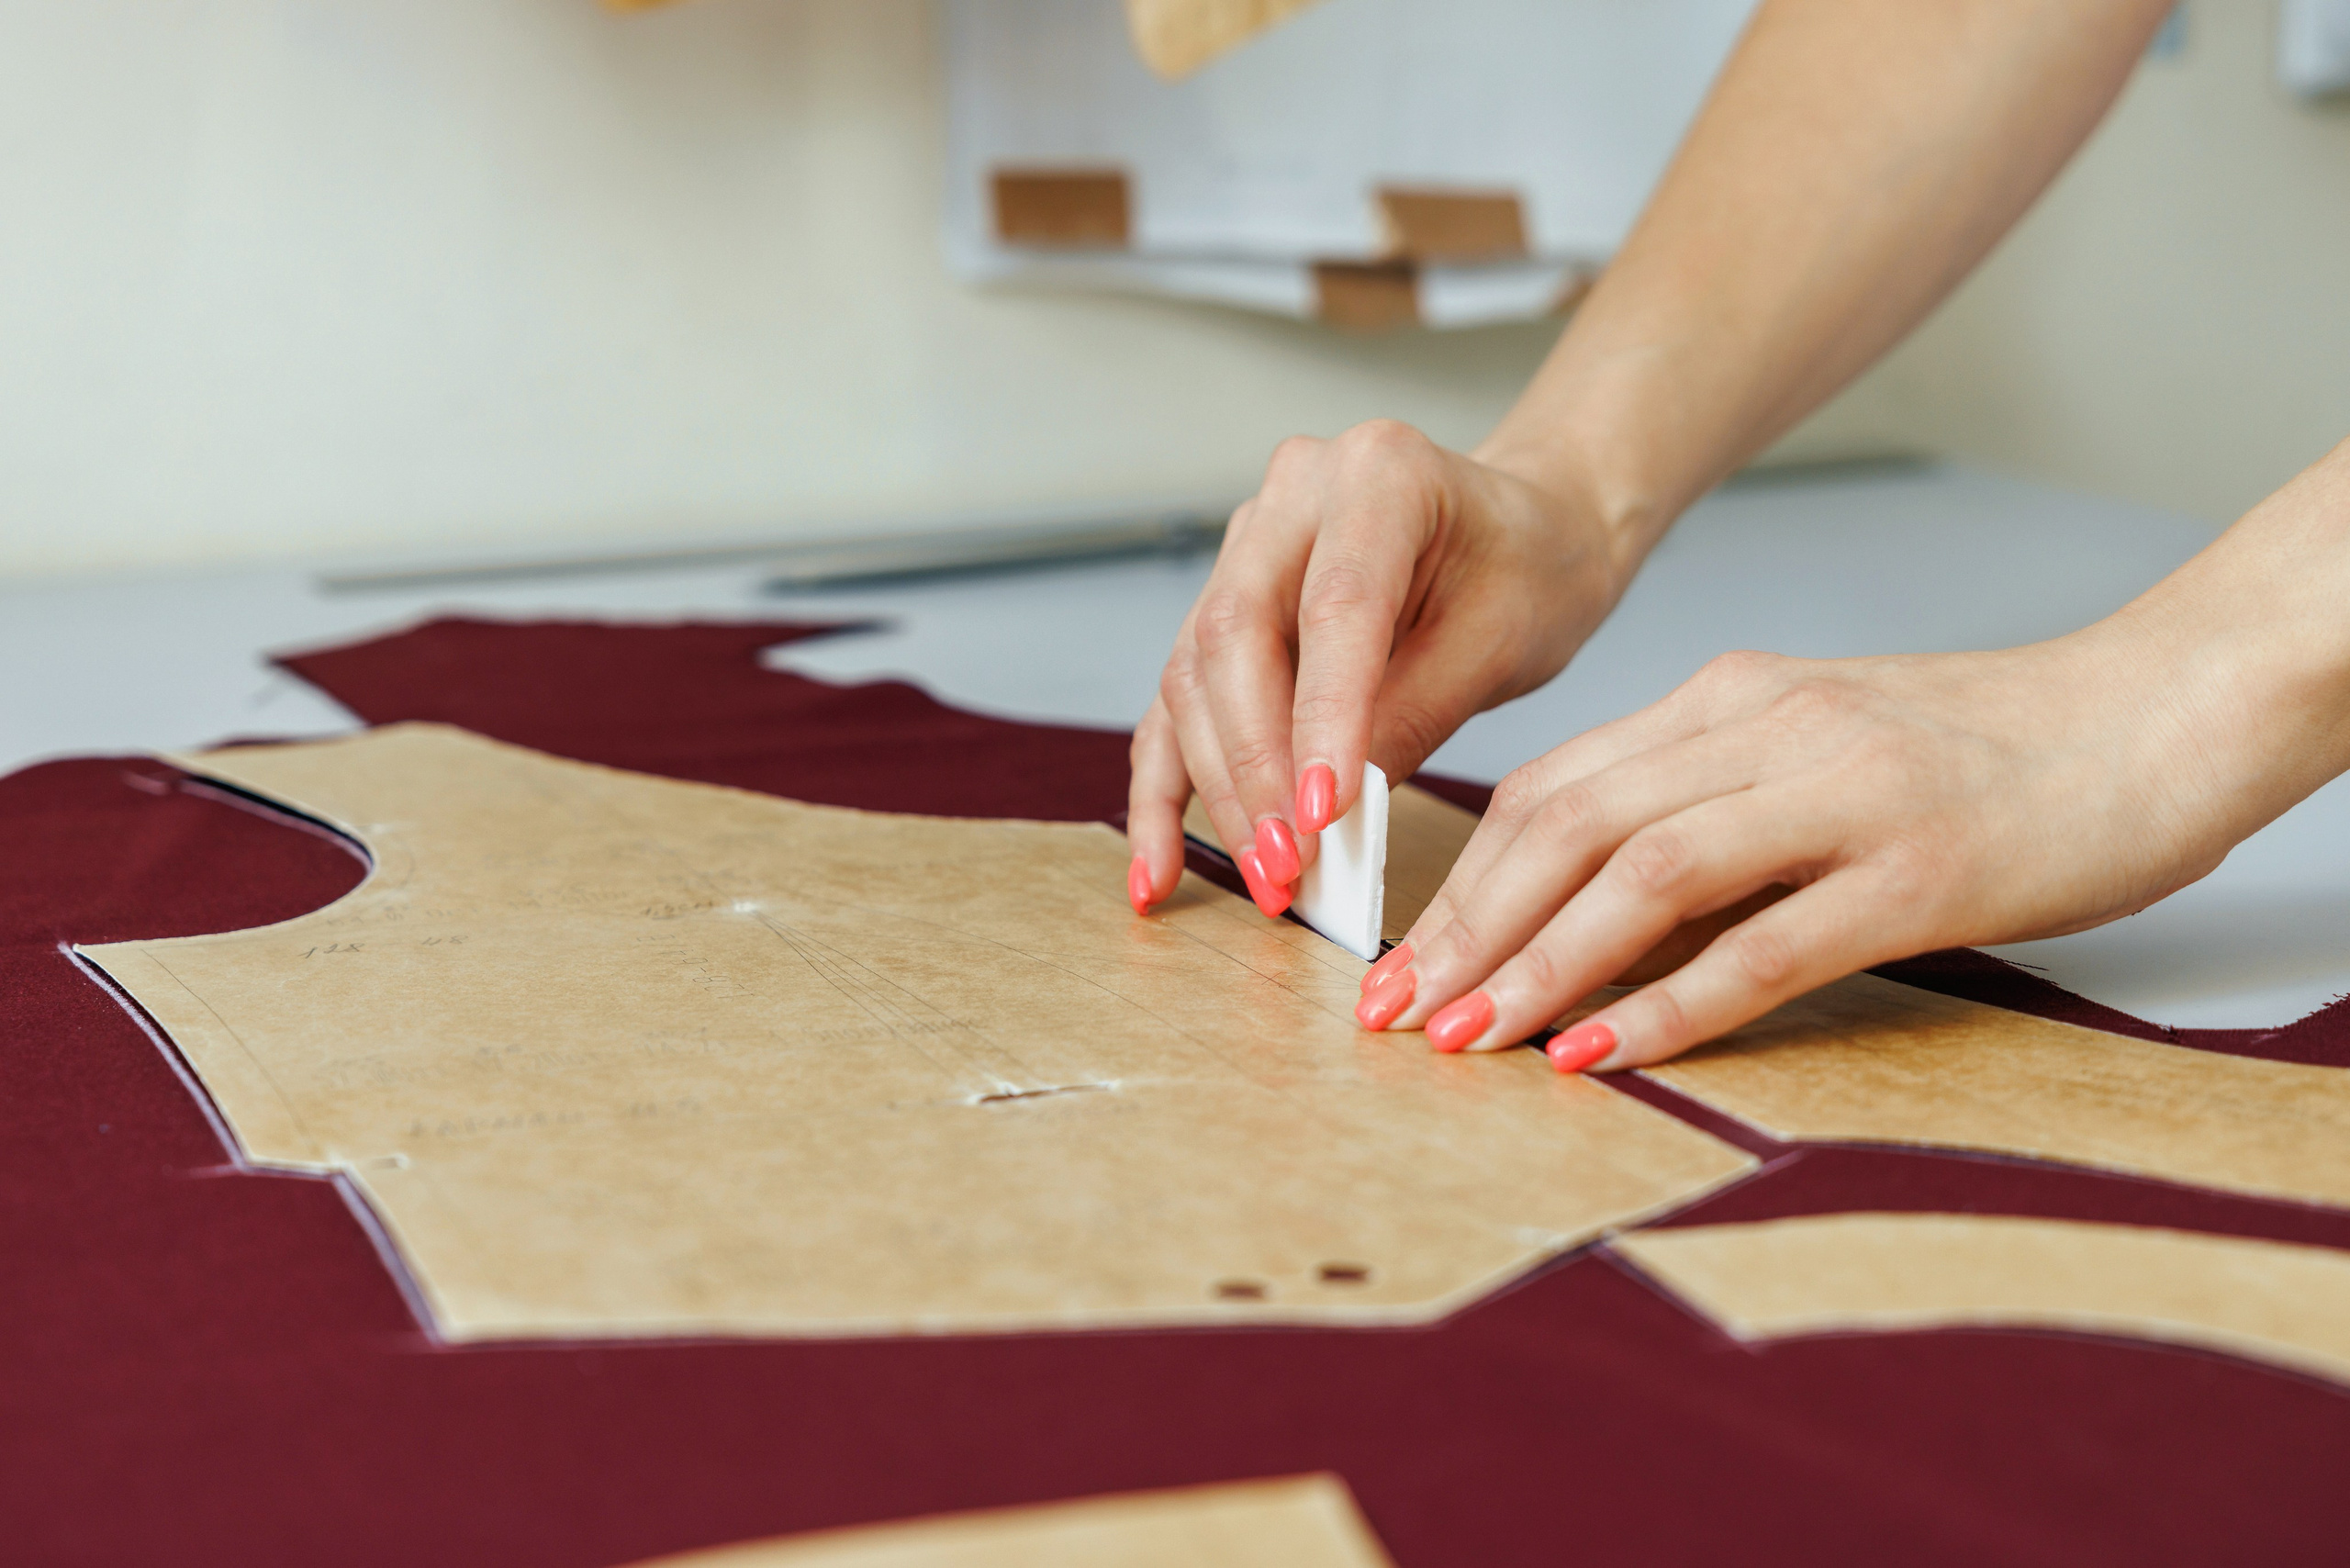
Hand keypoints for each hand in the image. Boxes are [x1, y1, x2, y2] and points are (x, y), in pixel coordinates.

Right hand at [1125, 419, 1635, 916]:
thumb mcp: (1501, 641)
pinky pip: (1180, 701)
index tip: (1322, 818)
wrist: (1525, 530)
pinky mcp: (1224, 604)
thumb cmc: (1528, 569)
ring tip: (1261, 880)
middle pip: (1235, 640)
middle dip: (1254, 770)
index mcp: (1379, 472)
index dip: (1320, 718)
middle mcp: (1293, 496)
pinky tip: (1160, 868)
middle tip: (1288, 869)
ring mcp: (1247, 547)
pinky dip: (1170, 788)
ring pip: (1194, 678)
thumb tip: (1329, 818)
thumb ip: (1413, 717)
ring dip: (1218, 790)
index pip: (1334, 608)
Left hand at [1352, 620, 2304, 1071]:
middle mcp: (1766, 730)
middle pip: (1568, 825)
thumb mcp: (1817, 738)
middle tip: (1392, 1013)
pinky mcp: (1919, 869)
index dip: (1460, 876)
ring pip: (1645, 877)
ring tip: (1465, 1039)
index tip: (1397, 957)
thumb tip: (1588, 896)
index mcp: (1728, 697)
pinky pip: (1767, 945)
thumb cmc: (1982, 745)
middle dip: (1464, 925)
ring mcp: (1842, 795)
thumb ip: (1708, 793)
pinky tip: (1600, 1054)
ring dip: (1539, 963)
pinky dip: (1671, 1005)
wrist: (2156, 712)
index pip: (1553, 786)